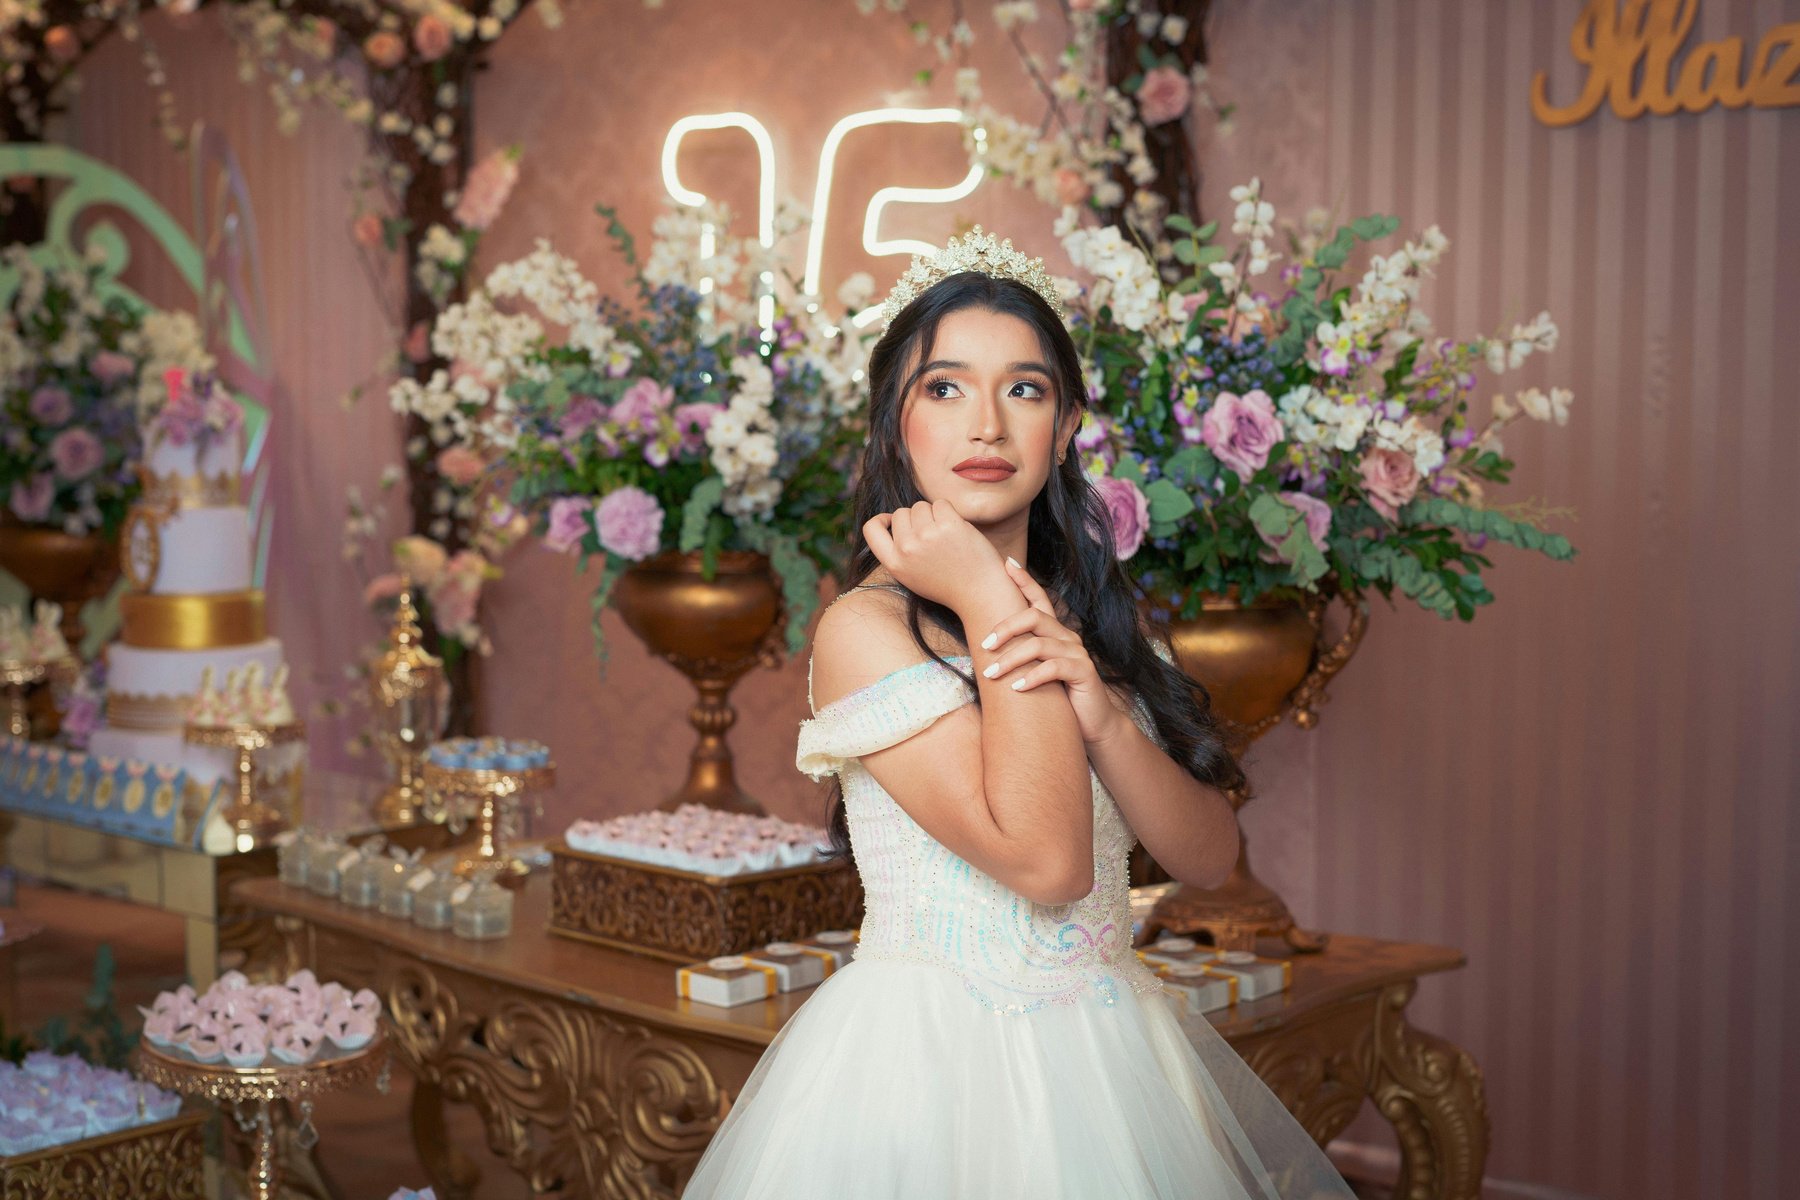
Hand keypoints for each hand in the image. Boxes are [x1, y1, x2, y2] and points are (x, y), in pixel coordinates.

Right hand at [862, 500, 1009, 612]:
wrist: (979, 593)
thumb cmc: (947, 583)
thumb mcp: (911, 575)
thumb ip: (899, 552)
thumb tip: (893, 520)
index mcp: (894, 563)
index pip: (870, 529)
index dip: (881, 519)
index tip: (892, 521)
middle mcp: (907, 548)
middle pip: (901, 512)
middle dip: (916, 518)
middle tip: (933, 537)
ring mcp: (927, 535)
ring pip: (921, 506)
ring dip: (933, 514)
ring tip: (946, 536)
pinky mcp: (948, 525)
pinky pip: (941, 503)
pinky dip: (949, 512)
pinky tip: (956, 530)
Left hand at [982, 557, 1133, 745]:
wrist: (1091, 725)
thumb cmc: (1059, 698)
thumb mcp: (1036, 673)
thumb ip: (1021, 657)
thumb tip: (984, 648)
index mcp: (1055, 632)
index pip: (1039, 600)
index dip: (1024, 580)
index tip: (1006, 564)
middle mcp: (1067, 636)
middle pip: (1034, 617)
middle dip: (1005, 628)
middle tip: (984, 646)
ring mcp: (1077, 652)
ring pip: (1039, 644)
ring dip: (1011, 659)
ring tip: (992, 674)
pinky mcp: (1084, 671)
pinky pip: (1053, 667)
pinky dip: (1031, 677)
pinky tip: (1016, 688)